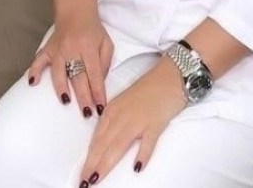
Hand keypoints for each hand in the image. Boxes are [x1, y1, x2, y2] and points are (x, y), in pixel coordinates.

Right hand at [27, 10, 114, 117]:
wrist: (75, 12)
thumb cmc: (93, 30)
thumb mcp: (106, 43)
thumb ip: (105, 62)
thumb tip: (100, 83)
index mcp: (89, 47)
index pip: (95, 74)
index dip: (98, 92)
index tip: (101, 107)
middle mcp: (73, 49)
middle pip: (78, 76)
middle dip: (83, 96)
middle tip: (87, 113)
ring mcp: (58, 49)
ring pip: (59, 72)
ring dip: (62, 88)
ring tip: (66, 102)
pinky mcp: (47, 49)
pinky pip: (38, 61)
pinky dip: (34, 71)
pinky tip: (32, 83)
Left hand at [77, 55, 187, 185]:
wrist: (170, 75)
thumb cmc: (148, 90)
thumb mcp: (124, 104)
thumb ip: (113, 122)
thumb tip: (104, 144)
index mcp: (112, 110)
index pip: (96, 139)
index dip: (88, 158)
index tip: (82, 174)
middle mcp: (122, 115)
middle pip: (103, 144)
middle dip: (92, 165)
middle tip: (84, 182)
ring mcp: (138, 119)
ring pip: (118, 144)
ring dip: (106, 163)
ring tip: (97, 179)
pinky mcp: (156, 123)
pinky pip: (147, 142)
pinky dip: (142, 154)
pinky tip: (137, 167)